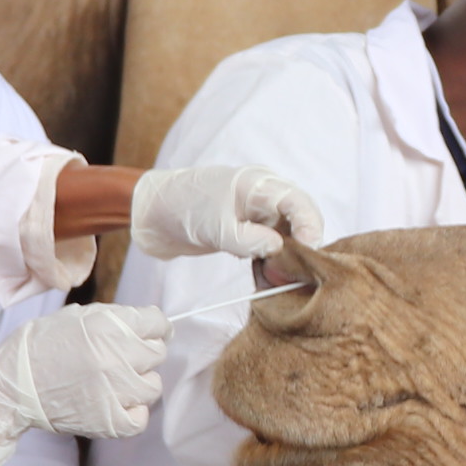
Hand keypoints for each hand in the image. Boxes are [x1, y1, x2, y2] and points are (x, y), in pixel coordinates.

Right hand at [0, 304, 167, 465]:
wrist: (13, 384)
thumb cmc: (41, 346)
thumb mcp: (77, 317)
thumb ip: (115, 318)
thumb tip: (148, 322)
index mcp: (109, 326)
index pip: (158, 323)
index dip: (154, 328)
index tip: (148, 334)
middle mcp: (117, 356)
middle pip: (157, 353)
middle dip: (143, 353)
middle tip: (120, 359)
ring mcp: (116, 390)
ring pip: (153, 386)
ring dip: (138, 383)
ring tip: (114, 383)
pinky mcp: (111, 420)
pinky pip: (141, 417)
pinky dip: (133, 412)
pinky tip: (116, 403)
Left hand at [130, 163, 323, 261]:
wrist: (155, 213)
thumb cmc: (184, 209)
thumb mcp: (216, 228)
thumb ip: (249, 240)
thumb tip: (280, 248)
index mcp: (259, 184)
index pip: (298, 202)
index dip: (310, 227)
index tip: (309, 253)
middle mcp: (265, 196)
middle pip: (300, 219)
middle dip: (302, 247)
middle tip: (295, 275)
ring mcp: (259, 212)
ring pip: (289, 235)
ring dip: (286, 258)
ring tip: (276, 280)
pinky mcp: (251, 228)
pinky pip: (273, 244)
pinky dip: (272, 261)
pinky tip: (265, 277)